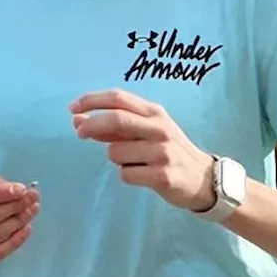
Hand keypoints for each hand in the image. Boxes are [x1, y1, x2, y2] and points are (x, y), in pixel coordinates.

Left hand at [70, 89, 215, 211]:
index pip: (119, 98)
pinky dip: (127, 175)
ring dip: (116, 159)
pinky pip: (125, 174)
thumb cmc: (168, 151)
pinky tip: (143, 176)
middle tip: (79, 133)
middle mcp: (160, 128)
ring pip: (115, 152)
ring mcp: (162, 152)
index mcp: (155, 113)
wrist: (203, 178)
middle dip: (91, 125)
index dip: (92, 100)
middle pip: (116, 119)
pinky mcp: (162, 176)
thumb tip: (78, 120)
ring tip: (134, 163)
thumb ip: (114, 126)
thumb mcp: (146, 132)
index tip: (73, 108)